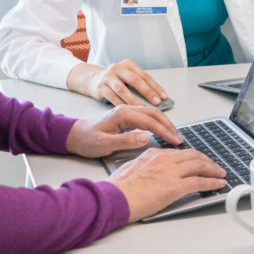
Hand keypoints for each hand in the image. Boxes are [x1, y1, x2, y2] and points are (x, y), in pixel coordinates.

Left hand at [66, 105, 182, 157]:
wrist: (74, 135)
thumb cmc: (86, 140)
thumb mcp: (104, 144)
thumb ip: (125, 140)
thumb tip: (146, 137)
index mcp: (122, 114)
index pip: (150, 121)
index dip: (164, 131)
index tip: (174, 140)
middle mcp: (126, 109)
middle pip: (155, 114)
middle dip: (169, 126)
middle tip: (179, 138)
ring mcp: (127, 112)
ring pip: (152, 114)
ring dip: (165, 123)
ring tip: (174, 135)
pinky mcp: (127, 116)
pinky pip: (147, 116)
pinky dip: (158, 122)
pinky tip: (162, 130)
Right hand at [67, 60, 166, 106]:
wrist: (92, 80)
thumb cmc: (114, 81)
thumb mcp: (127, 78)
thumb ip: (139, 86)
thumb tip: (156, 98)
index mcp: (128, 65)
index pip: (144, 75)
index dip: (155, 86)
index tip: (163, 96)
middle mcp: (117, 68)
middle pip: (135, 80)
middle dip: (147, 92)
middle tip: (156, 102)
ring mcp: (107, 77)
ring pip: (122, 89)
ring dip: (134, 100)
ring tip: (143, 108)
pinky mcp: (99, 87)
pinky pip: (112, 97)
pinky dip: (121, 104)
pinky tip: (128, 111)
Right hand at [107, 147, 227, 222]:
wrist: (113, 198)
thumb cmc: (117, 188)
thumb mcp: (130, 168)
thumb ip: (144, 166)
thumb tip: (149, 170)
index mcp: (153, 154)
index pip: (179, 152)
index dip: (193, 157)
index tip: (199, 160)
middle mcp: (164, 160)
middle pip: (193, 156)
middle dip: (207, 161)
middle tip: (215, 166)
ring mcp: (171, 172)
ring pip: (200, 166)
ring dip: (214, 170)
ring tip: (221, 174)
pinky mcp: (175, 187)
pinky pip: (200, 182)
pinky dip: (212, 182)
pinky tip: (218, 184)